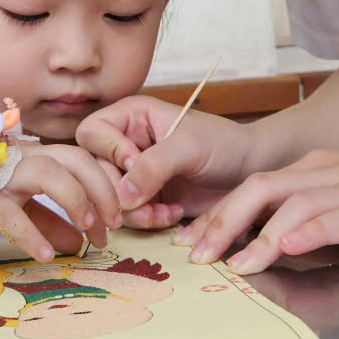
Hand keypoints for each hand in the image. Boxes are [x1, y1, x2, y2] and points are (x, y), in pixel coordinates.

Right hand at [0, 142, 121, 260]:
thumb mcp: (20, 206)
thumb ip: (49, 220)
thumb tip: (78, 242)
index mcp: (34, 157)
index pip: (80, 159)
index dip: (104, 186)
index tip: (116, 219)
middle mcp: (21, 160)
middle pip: (72, 160)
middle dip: (100, 190)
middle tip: (112, 226)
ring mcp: (0, 178)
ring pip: (47, 173)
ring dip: (76, 199)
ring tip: (87, 231)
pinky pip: (11, 214)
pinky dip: (32, 235)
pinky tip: (46, 255)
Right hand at [75, 95, 257, 228]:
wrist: (246, 172)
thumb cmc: (222, 145)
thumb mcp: (188, 148)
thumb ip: (154, 166)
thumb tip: (121, 196)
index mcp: (130, 117)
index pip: (91, 132)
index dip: (108, 150)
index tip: (136, 161)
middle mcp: (124, 143)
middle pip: (94, 171)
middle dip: (119, 193)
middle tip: (147, 202)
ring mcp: (132, 174)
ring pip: (107, 198)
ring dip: (134, 213)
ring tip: (164, 213)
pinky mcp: (143, 199)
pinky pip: (127, 216)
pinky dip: (146, 221)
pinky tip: (172, 215)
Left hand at [171, 143, 338, 273]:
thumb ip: (320, 211)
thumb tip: (278, 241)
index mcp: (321, 168)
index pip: (258, 186)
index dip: (221, 212)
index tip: (193, 239)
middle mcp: (332, 172)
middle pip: (263, 188)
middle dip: (224, 221)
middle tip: (197, 254)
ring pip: (296, 203)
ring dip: (260, 234)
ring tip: (236, 263)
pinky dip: (309, 231)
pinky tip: (288, 246)